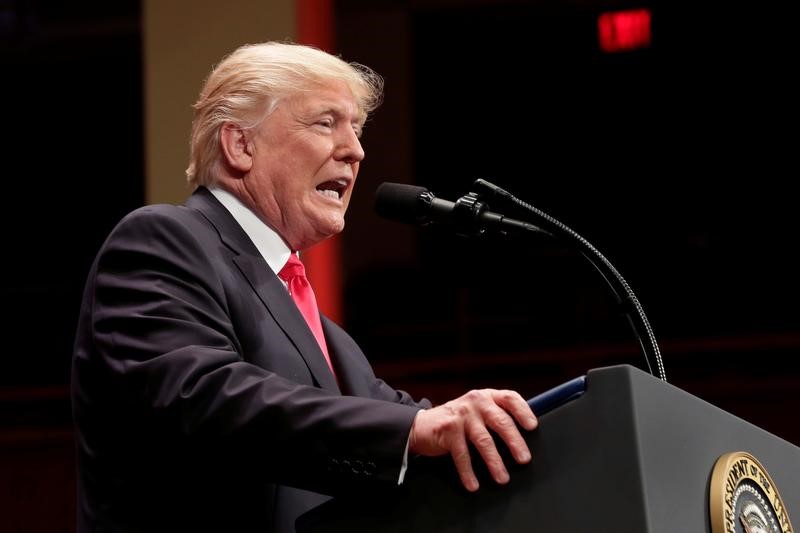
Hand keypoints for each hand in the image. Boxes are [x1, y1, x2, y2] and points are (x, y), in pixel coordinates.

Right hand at [408, 389, 537, 491]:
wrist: (421, 425)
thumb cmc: (457, 421)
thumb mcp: (476, 411)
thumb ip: (496, 416)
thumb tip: (522, 440)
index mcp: (487, 396)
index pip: (509, 398)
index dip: (523, 411)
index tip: (532, 427)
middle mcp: (476, 402)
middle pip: (501, 421)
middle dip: (515, 442)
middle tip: (524, 459)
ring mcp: (461, 415)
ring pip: (484, 441)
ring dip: (495, 462)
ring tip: (502, 478)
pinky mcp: (448, 429)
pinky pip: (462, 455)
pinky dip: (468, 472)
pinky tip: (473, 484)